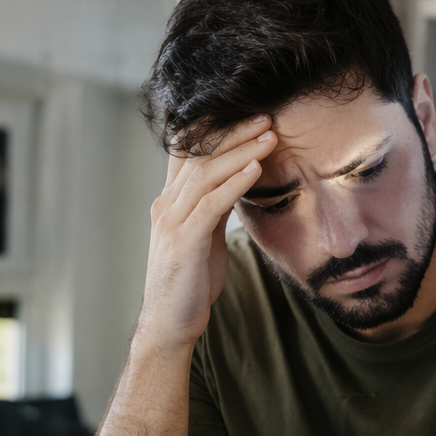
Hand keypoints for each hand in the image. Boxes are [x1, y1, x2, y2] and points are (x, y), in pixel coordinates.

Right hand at [133, 117, 277, 353]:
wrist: (170, 323)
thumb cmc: (191, 280)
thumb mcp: (205, 234)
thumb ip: (216, 206)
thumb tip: (239, 180)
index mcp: (170, 200)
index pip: (187, 152)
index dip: (214, 127)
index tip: (246, 112)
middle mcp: (166, 204)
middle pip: (199, 155)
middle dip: (234, 132)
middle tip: (266, 116)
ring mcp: (172, 222)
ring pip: (206, 174)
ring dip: (241, 152)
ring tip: (269, 136)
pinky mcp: (184, 242)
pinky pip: (211, 205)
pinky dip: (235, 184)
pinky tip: (256, 170)